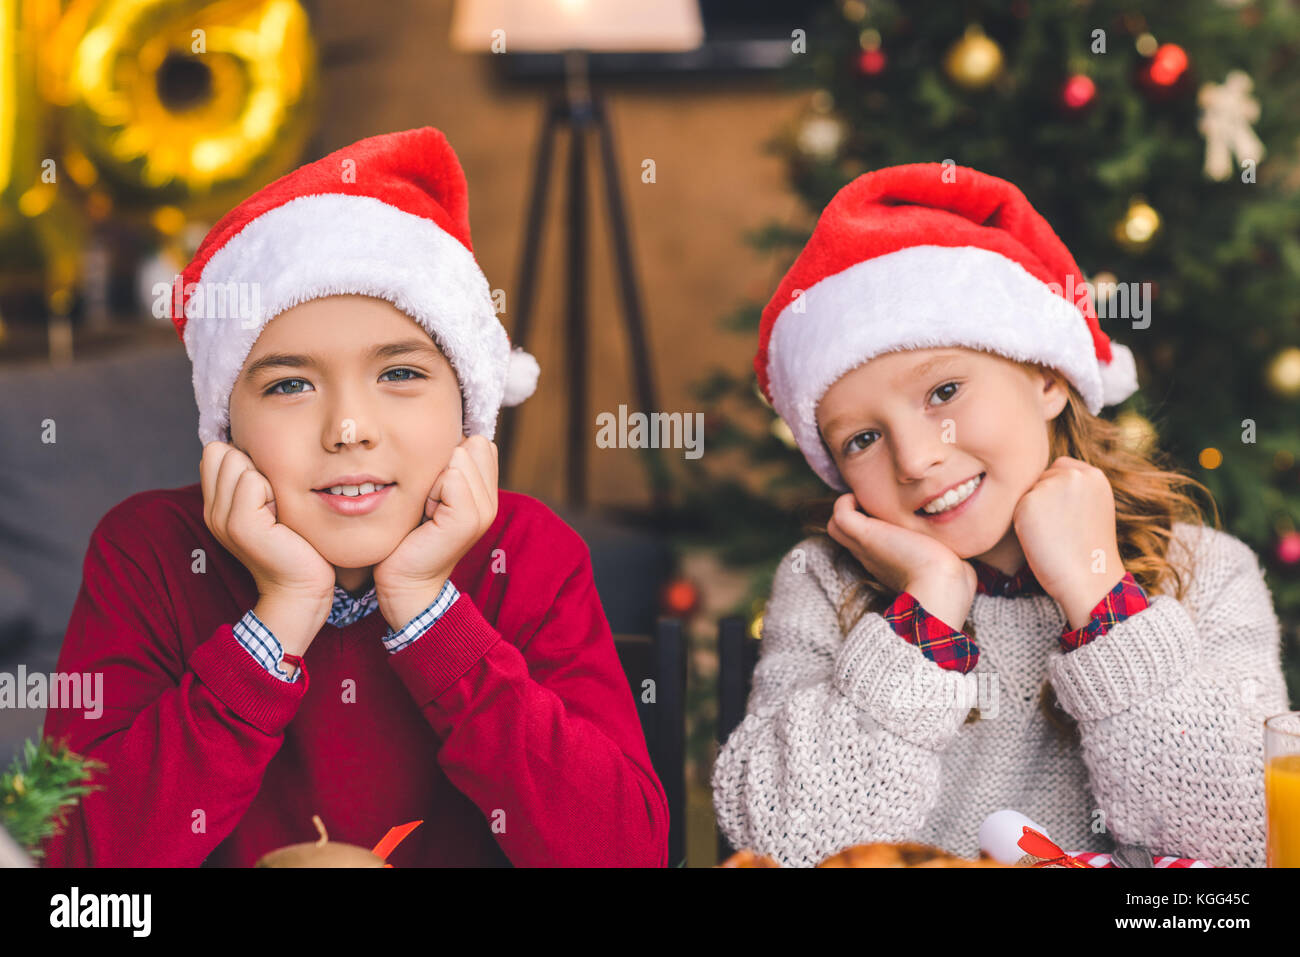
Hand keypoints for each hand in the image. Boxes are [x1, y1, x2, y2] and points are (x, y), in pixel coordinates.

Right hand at [199, 441, 334, 606]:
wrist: (303, 586)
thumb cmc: (297, 542)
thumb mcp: (270, 503)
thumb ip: (254, 476)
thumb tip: (251, 442)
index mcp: (216, 503)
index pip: (215, 450)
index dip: (246, 460)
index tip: (266, 491)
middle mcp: (211, 509)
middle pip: (222, 450)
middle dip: (254, 465)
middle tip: (273, 502)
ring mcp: (220, 517)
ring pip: (236, 460)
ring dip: (265, 478)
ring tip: (276, 511)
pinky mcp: (238, 524)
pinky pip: (252, 480)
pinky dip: (272, 491)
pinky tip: (280, 518)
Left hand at [373, 436, 498, 629]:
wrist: (405, 582)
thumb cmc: (409, 536)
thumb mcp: (432, 494)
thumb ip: (448, 467)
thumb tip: (446, 435)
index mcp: (486, 491)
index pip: (479, 442)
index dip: (450, 459)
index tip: (435, 491)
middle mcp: (492, 499)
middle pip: (474, 444)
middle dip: (444, 464)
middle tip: (430, 501)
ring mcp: (485, 510)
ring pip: (461, 458)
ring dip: (435, 479)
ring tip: (427, 510)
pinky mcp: (469, 520)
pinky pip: (452, 478)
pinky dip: (432, 492)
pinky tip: (426, 517)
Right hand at [827, 492, 976, 631]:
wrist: (941, 586)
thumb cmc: (953, 585)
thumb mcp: (952, 568)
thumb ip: (953, 559)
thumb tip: (964, 559)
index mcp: (891, 565)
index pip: (870, 545)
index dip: (876, 528)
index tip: (892, 517)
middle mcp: (874, 556)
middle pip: (846, 534)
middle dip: (857, 514)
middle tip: (876, 502)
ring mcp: (867, 546)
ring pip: (837, 524)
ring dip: (848, 508)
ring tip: (868, 498)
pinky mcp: (866, 535)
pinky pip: (840, 513)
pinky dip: (845, 501)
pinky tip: (862, 497)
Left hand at [1011, 456, 1124, 627]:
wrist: (1090, 580)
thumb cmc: (1087, 551)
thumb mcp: (1091, 509)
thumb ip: (1072, 489)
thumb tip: (1042, 482)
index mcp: (1093, 475)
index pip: (1059, 469)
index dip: (1054, 493)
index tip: (1062, 517)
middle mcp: (1073, 474)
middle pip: (1039, 479)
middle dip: (1041, 500)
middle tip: (1057, 530)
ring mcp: (1051, 485)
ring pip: (1025, 492)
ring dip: (1029, 511)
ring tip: (1051, 536)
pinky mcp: (1030, 501)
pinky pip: (1012, 508)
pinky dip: (1020, 524)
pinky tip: (1039, 540)